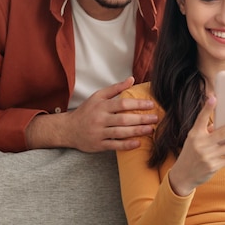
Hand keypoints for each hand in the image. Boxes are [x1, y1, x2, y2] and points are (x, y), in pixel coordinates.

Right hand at [26, 77, 156, 151]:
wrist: (68, 129)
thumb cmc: (86, 111)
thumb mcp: (98, 96)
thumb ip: (116, 88)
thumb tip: (132, 79)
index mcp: (101, 106)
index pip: (123, 104)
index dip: (138, 104)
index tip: (151, 105)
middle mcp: (100, 119)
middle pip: (124, 119)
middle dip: (141, 119)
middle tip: (155, 118)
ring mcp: (99, 133)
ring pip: (121, 133)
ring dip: (137, 131)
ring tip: (150, 130)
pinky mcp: (98, 145)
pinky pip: (114, 145)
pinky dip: (127, 145)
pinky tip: (138, 143)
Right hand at [168, 96, 224, 195]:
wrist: (183, 174)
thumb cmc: (191, 153)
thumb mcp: (194, 140)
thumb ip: (207, 130)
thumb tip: (223, 121)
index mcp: (194, 134)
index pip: (201, 119)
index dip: (207, 108)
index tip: (213, 98)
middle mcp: (200, 144)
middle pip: (222, 132)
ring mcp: (207, 155)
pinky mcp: (213, 166)